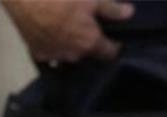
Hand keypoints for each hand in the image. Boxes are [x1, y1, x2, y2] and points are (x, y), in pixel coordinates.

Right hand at [1, 0, 133, 63]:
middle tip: (87, 28)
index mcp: (90, 43)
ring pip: (69, 55)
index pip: (110, 53)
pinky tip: (51, 36)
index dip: (114, 46)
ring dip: (71, 47)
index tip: (114, 38)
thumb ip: (111, 9)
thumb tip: (129, 13)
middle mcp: (74, 55)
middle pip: (89, 54)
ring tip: (67, 31)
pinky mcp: (37, 52)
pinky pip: (50, 55)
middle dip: (90, 44)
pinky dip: (52, 47)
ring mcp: (54, 56)